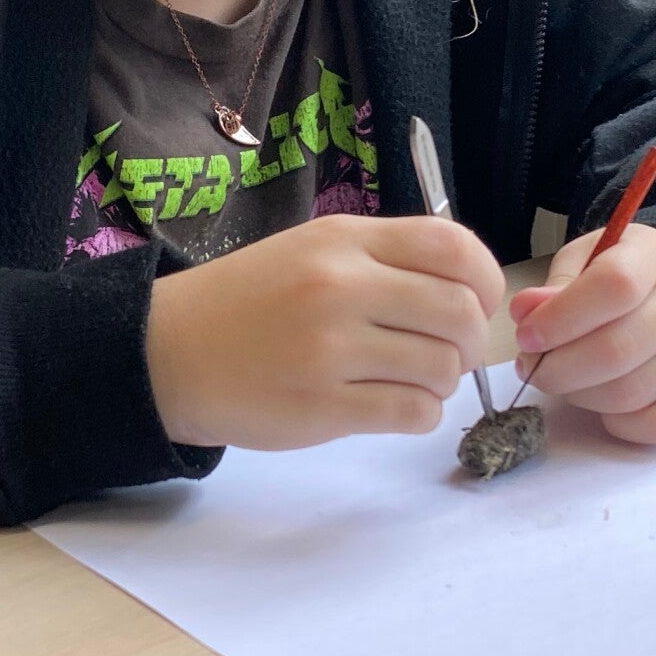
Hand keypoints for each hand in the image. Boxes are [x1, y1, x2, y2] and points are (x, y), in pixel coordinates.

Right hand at [145, 214, 505, 449]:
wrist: (169, 352)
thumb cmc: (249, 301)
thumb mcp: (313, 250)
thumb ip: (385, 260)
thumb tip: (466, 295)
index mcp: (345, 240)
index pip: (454, 247)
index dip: (486, 280)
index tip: (478, 303)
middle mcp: (342, 287)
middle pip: (459, 313)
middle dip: (471, 342)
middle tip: (448, 353)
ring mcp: (331, 348)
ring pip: (442, 369)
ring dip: (443, 382)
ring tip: (410, 380)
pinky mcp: (323, 406)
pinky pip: (413, 412)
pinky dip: (421, 414)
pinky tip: (394, 405)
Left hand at [508, 223, 655, 445]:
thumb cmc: (634, 273)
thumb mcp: (592, 258)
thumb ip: (558, 286)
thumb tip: (525, 313)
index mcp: (654, 258)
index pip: (613, 286)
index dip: (561, 318)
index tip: (527, 337)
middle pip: (617, 350)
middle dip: (558, 369)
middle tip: (533, 368)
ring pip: (631, 393)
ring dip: (581, 396)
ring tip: (564, 382)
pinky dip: (619, 424)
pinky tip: (603, 404)